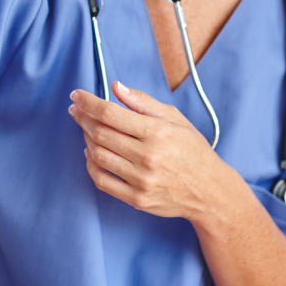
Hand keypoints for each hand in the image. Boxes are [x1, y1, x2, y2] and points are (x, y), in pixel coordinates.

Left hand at [68, 81, 225, 219]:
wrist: (209, 190)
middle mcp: (147, 156)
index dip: (89, 102)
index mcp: (156, 132)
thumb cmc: (192, 149)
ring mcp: (140, 180)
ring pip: (98, 156)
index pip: (111, 113)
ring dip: (86, 139)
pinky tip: (91, 152)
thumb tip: (115, 87)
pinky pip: (102, 181)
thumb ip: (142, 102)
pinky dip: (91, 165)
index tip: (76, 95)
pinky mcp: (136, 199)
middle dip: (82, 118)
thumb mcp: (174, 118)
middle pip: (101, 133)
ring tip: (85, 128)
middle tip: (76, 110)